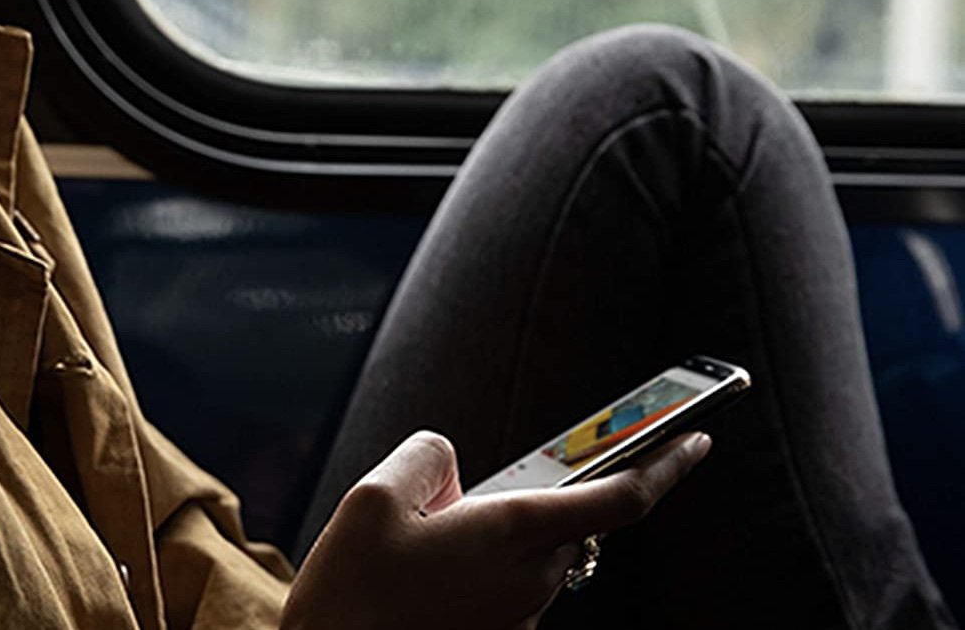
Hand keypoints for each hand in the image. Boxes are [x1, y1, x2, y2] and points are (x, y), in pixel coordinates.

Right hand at [282, 429, 711, 629]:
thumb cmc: (351, 596)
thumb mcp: (372, 498)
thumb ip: (428, 458)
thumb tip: (453, 468)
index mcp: (512, 535)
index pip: (619, 497)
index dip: (665, 464)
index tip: (696, 437)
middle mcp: (530, 582)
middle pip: (561, 523)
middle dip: (524, 500)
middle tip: (452, 504)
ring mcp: (515, 620)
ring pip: (528, 558)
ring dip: (494, 539)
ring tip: (412, 549)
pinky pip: (502, 591)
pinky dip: (474, 571)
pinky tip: (414, 581)